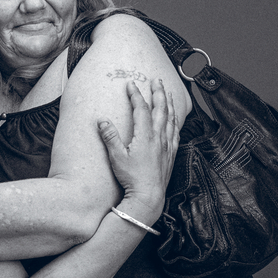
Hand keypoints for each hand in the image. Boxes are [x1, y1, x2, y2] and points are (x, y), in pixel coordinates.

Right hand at [97, 80, 178, 224]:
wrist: (148, 196)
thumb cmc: (132, 178)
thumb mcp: (116, 157)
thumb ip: (110, 137)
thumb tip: (102, 121)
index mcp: (145, 136)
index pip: (141, 109)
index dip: (136, 95)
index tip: (131, 85)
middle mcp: (159, 138)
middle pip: (161, 109)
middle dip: (159, 92)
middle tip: (157, 81)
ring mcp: (167, 146)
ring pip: (171, 119)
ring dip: (169, 104)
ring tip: (168, 94)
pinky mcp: (171, 155)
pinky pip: (175, 133)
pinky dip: (175, 122)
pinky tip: (174, 120)